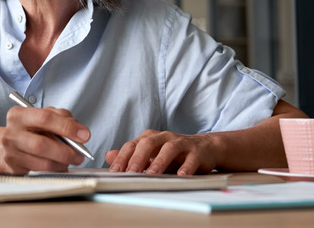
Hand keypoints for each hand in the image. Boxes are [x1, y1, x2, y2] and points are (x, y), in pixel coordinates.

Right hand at [1, 106, 89, 173]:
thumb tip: (79, 131)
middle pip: (41, 144)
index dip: (67, 127)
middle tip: (80, 154)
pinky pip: (40, 172)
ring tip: (73, 160)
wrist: (0, 146)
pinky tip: (61, 165)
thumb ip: (60, 117)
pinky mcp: (14, 170)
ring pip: (42, 163)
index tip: (84, 135)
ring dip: (62, 163)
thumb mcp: (40, 115)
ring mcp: (11, 153)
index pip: (45, 118)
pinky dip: (55, 170)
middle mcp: (12, 134)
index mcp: (19, 115)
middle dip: (65, 151)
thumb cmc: (27, 129)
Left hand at [105, 130, 219, 175]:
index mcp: (150, 138)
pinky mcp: (197, 152)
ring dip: (159, 162)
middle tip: (129, 173)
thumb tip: (108, 156)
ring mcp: (181, 143)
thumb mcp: (151, 154)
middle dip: (137, 159)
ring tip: (151, 174)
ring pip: (169, 149)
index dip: (122, 158)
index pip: (132, 145)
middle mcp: (164, 137)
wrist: (205, 148)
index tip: (114, 172)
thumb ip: (130, 156)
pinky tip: (181, 176)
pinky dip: (186, 167)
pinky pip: (191, 159)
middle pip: (148, 144)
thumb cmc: (174, 154)